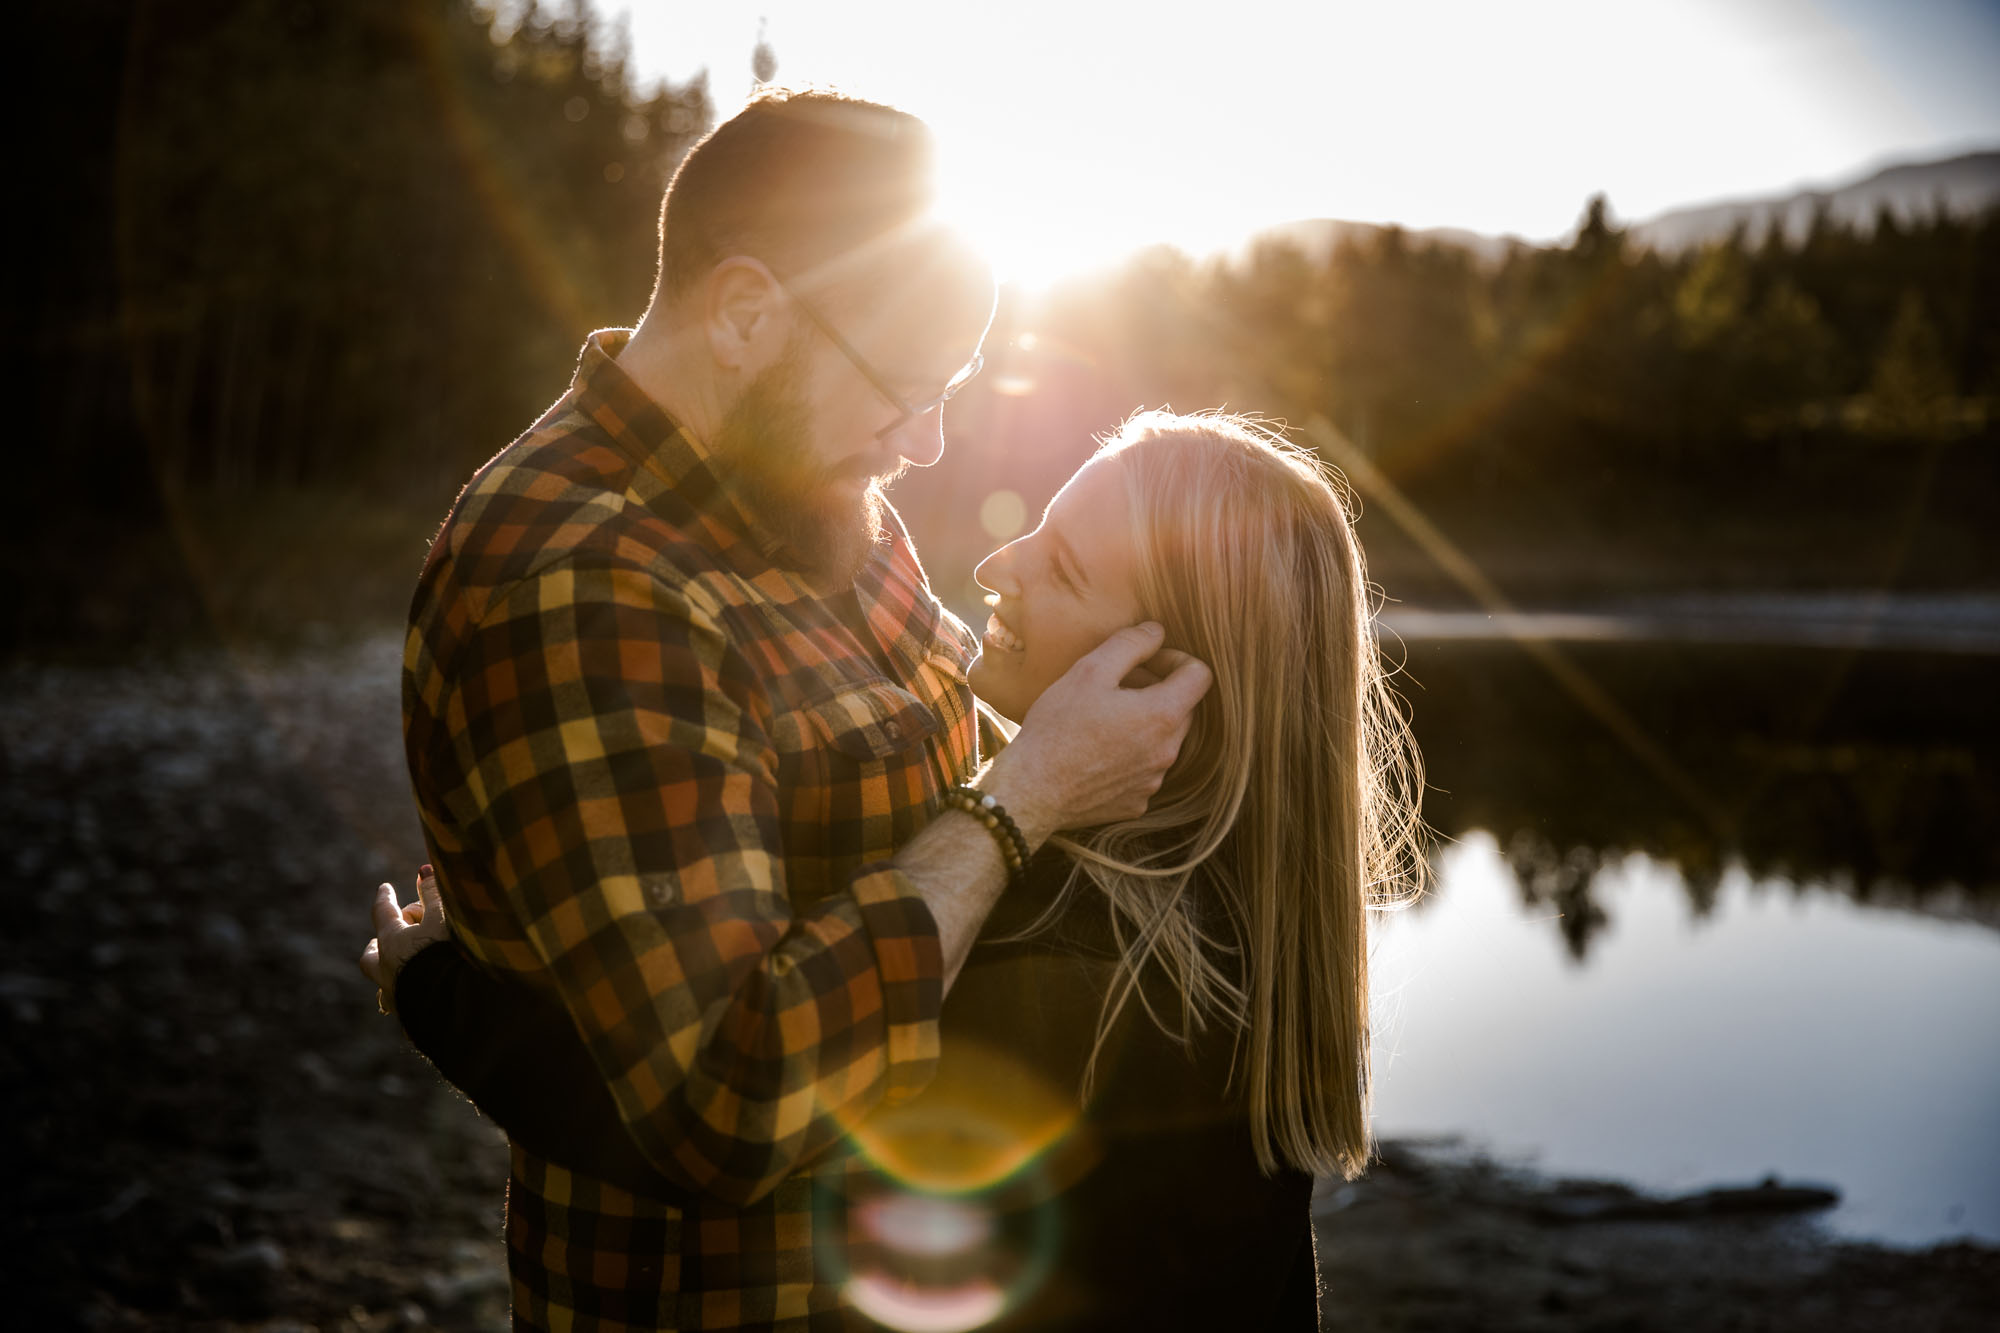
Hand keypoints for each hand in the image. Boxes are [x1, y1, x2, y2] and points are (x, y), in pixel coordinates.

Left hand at [358, 865, 448, 1013]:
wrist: (460, 1004)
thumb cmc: (452, 953)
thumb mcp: (446, 915)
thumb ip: (434, 893)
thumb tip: (423, 870)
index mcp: (394, 941)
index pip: (383, 912)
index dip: (385, 898)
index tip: (384, 888)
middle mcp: (388, 970)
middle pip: (371, 956)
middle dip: (375, 946)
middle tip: (377, 941)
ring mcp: (398, 996)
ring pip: (382, 988)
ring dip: (387, 978)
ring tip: (395, 977)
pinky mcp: (413, 1019)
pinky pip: (405, 1012)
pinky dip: (409, 1005)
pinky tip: (418, 1009)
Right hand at [984, 622, 1211, 839]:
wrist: (1031, 792)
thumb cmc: (1058, 728)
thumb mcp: (1089, 671)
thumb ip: (1130, 644)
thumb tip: (1157, 632)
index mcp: (1163, 715)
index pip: (1200, 675)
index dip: (1176, 658)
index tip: (1148, 660)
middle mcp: (1168, 751)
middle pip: (1183, 708)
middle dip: (1159, 690)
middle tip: (1118, 684)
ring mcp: (1153, 781)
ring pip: (1164, 740)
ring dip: (1144, 723)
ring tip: (1103, 717)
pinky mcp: (1137, 802)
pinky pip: (1145, 769)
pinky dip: (1131, 754)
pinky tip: (1096, 750)